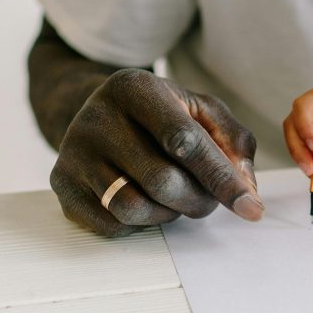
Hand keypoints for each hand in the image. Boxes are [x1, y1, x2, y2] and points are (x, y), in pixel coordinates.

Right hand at [49, 68, 261, 235]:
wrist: (96, 113)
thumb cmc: (160, 115)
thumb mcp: (200, 110)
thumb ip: (233, 140)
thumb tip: (246, 187)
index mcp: (135, 88)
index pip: (184, 141)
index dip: (222, 178)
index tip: (251, 207)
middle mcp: (96, 117)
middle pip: (162, 181)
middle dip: (198, 199)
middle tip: (208, 198)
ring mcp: (73, 152)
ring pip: (133, 208)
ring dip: (169, 213)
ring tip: (176, 197)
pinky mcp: (61, 184)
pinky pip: (111, 224)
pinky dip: (141, 223)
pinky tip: (147, 201)